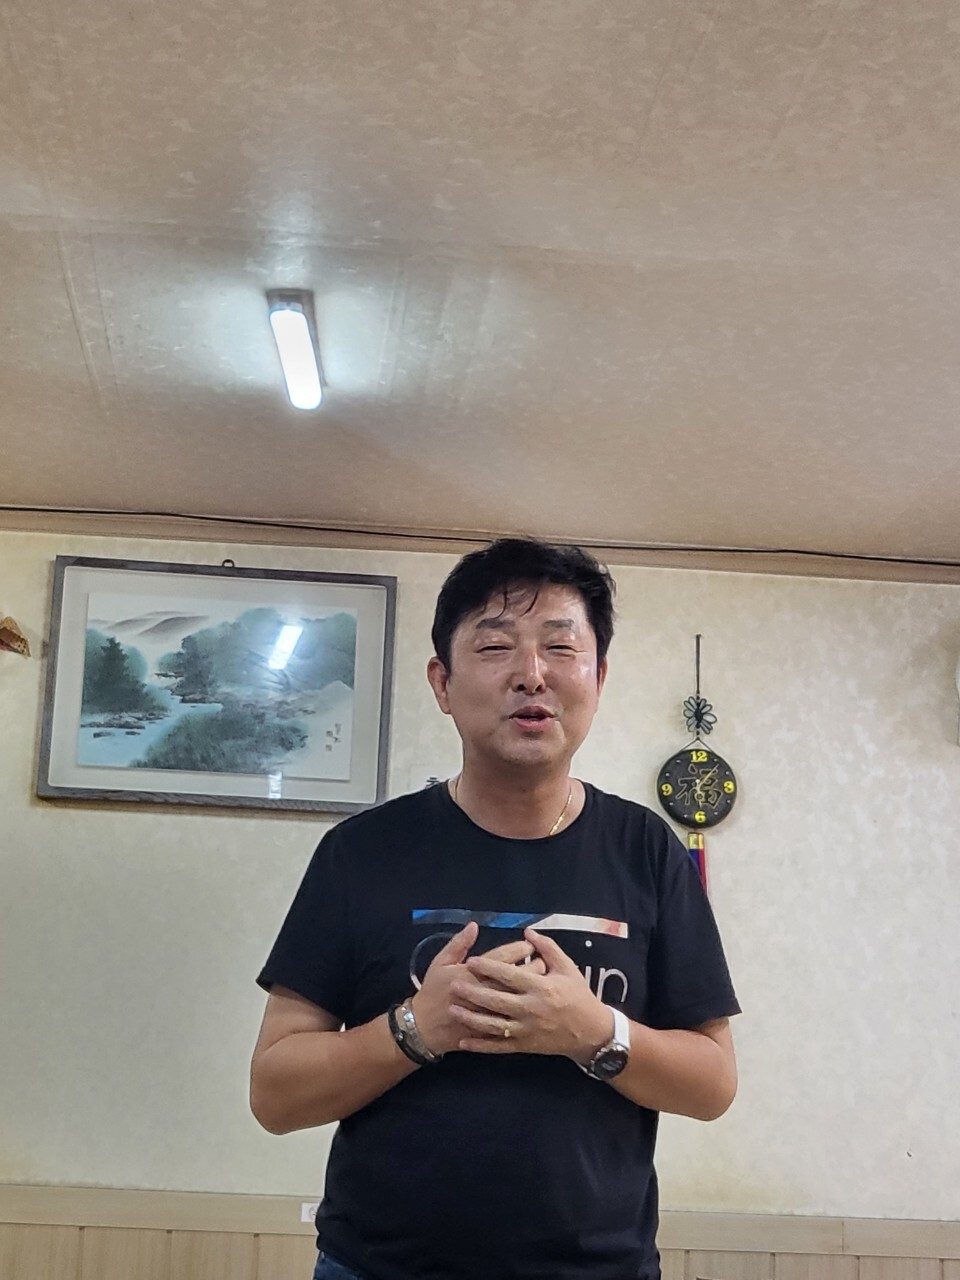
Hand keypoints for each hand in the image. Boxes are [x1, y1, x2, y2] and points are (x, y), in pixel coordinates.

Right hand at [409, 924, 546, 1056]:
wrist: (424, 1028)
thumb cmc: (432, 992)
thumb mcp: (440, 963)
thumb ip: (458, 944)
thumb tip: (474, 926)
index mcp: (472, 973)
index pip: (503, 957)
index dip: (520, 950)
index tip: (530, 945)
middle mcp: (483, 991)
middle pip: (517, 977)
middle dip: (533, 967)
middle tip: (542, 961)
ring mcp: (489, 1013)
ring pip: (520, 998)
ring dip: (533, 988)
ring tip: (542, 981)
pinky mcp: (490, 1030)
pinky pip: (513, 1019)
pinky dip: (525, 1010)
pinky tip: (531, 1004)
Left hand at [451, 928, 612, 1061]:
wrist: (591, 1032)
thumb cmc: (578, 996)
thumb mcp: (567, 968)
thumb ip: (548, 948)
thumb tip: (527, 931)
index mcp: (541, 987)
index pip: (510, 976)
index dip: (489, 968)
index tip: (471, 961)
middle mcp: (531, 1009)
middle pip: (497, 1000)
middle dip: (473, 992)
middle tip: (453, 984)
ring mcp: (526, 1030)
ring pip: (494, 1025)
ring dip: (472, 1018)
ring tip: (454, 1009)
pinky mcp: (525, 1045)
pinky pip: (499, 1046)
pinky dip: (481, 1045)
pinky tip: (464, 1041)